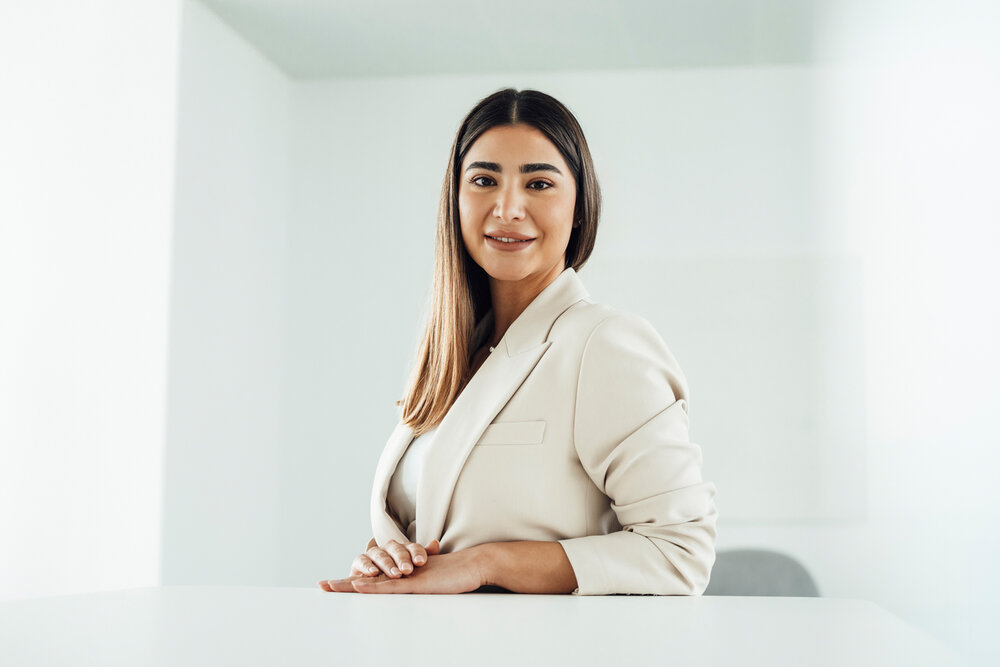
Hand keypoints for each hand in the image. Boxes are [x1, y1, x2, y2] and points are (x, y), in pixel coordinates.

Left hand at [319, 544, 487, 593]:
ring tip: (330, 587)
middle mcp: (401, 574)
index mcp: (403, 576)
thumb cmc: (456, 575)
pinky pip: (391, 586)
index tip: (334, 585)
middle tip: (322, 586)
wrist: (473, 565)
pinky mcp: (416, 583)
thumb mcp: (433, 583)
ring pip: (374, 582)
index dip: (354, 583)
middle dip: (344, 583)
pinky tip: (359, 584)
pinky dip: (373, 586)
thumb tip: (415, 587)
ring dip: (351, 584)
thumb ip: (421, 585)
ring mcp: (407, 577)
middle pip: (367, 579)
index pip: (373, 580)